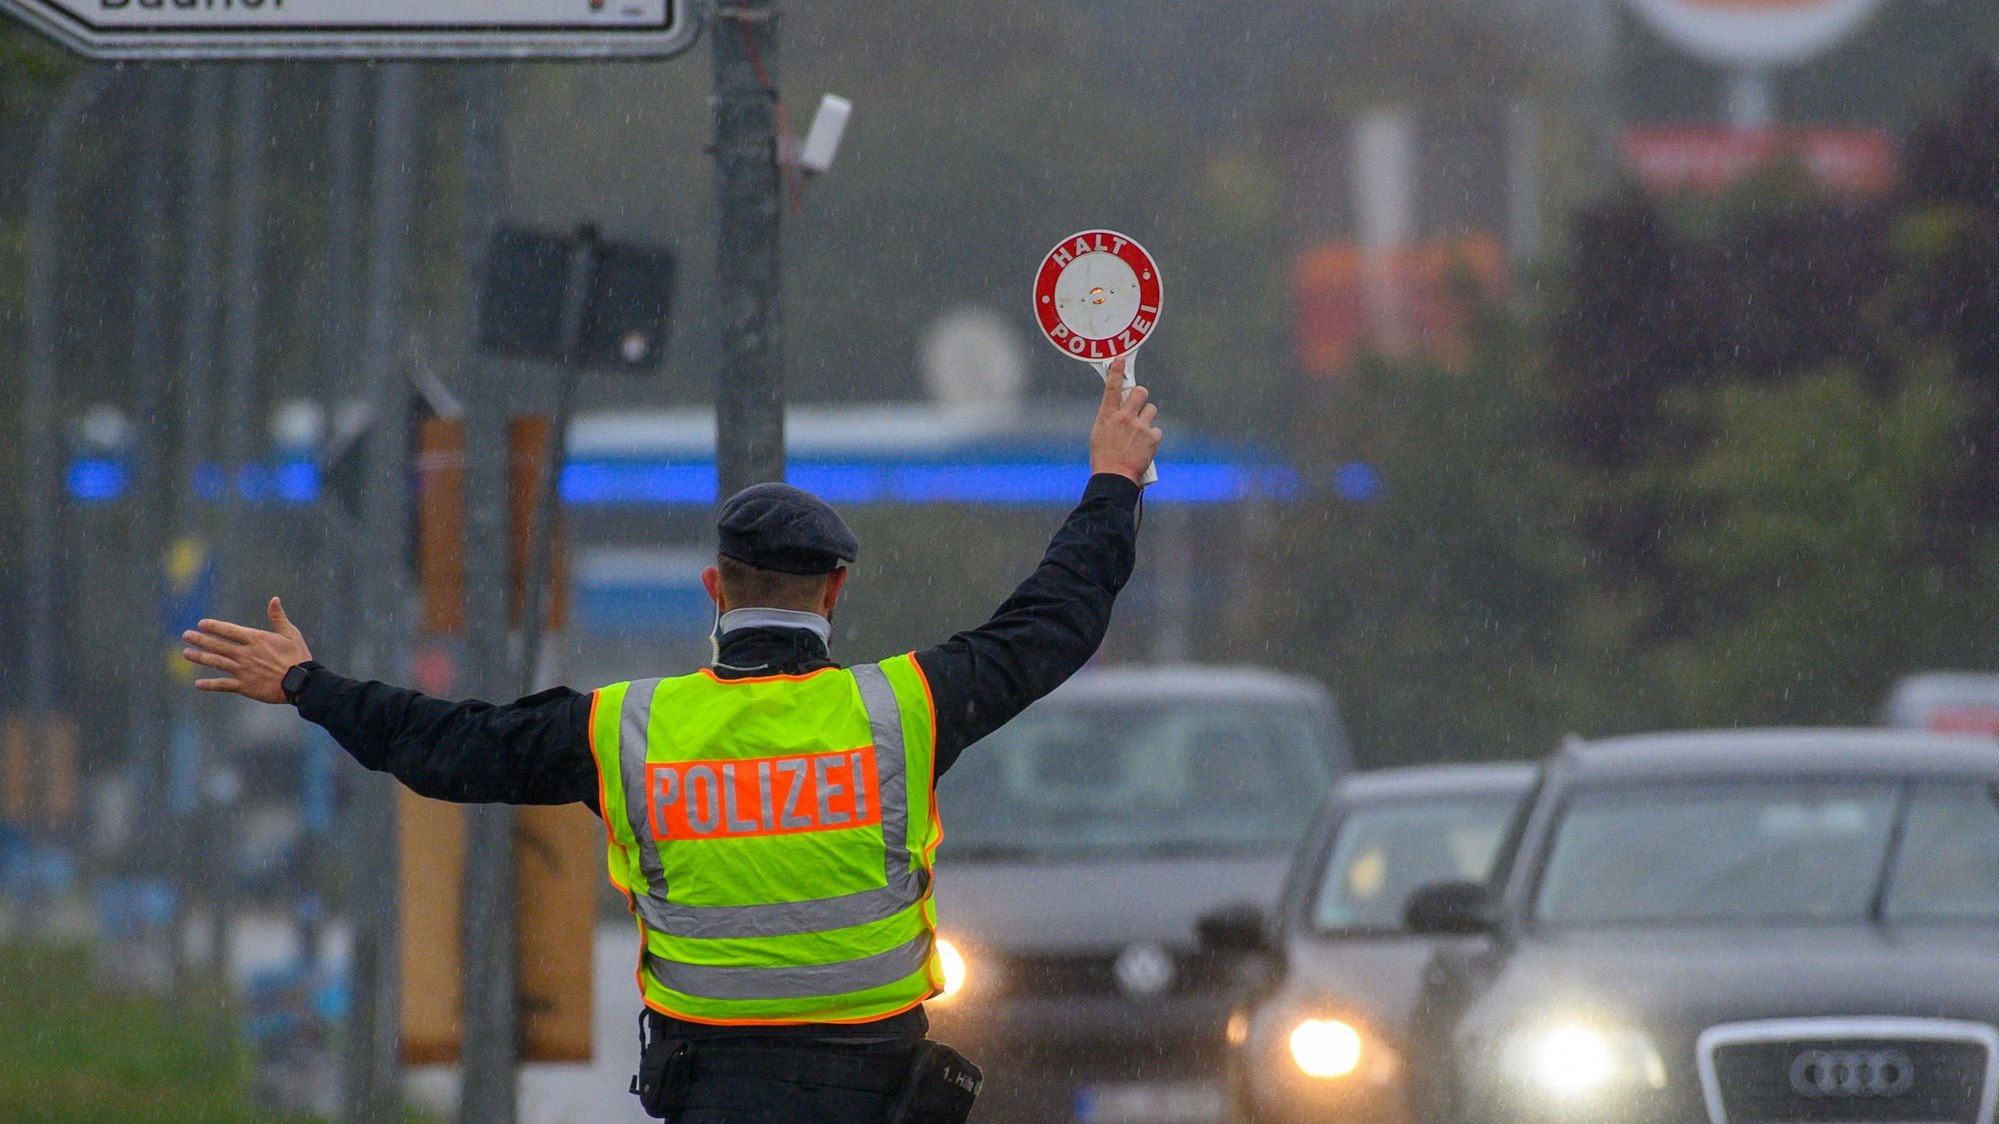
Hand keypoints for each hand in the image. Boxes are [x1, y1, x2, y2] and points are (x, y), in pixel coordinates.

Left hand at [182, 597, 313, 704]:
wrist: (301, 683)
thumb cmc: (298, 657)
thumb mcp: (291, 634)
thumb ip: (278, 618)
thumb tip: (274, 599)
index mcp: (256, 639)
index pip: (229, 630)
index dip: (214, 627)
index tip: (201, 624)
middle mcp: (245, 654)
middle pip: (218, 645)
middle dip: (200, 639)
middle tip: (186, 635)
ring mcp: (243, 670)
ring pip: (216, 662)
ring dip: (200, 657)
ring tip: (186, 653)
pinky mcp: (244, 686)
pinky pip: (223, 684)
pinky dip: (210, 685)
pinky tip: (198, 684)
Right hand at [1089, 354, 1161, 484]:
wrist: (1114, 477)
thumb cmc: (1104, 458)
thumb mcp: (1099, 434)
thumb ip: (1110, 419)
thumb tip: (1120, 412)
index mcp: (1107, 416)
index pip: (1112, 388)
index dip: (1116, 371)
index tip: (1120, 359)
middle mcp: (1124, 417)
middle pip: (1140, 392)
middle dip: (1141, 396)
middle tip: (1138, 406)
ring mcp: (1139, 426)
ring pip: (1151, 410)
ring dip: (1147, 418)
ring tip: (1140, 433)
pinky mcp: (1152, 437)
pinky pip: (1156, 430)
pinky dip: (1152, 438)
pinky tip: (1144, 447)